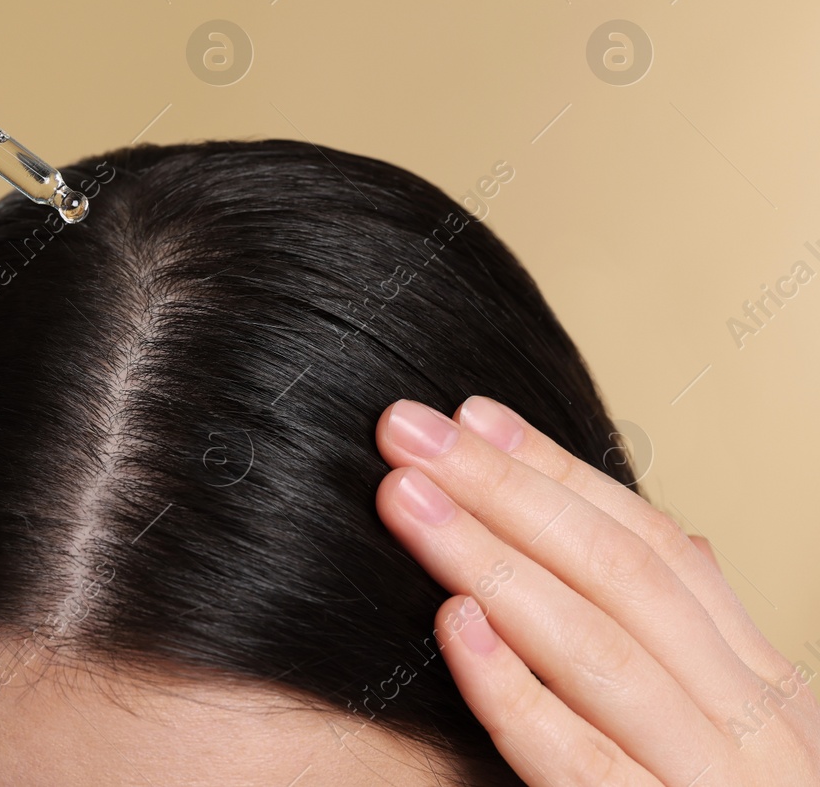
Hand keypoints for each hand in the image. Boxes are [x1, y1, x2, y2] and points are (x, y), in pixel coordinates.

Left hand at [375, 396, 819, 785]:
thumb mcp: (736, 735)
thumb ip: (699, 646)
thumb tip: (685, 537)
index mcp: (763, 688)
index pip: (654, 547)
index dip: (557, 473)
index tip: (469, 415)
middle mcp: (755, 729)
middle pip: (619, 576)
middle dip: (506, 492)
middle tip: (407, 430)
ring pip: (601, 649)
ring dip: (492, 561)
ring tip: (405, 499)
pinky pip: (586, 765)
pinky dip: (519, 691)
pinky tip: (456, 627)